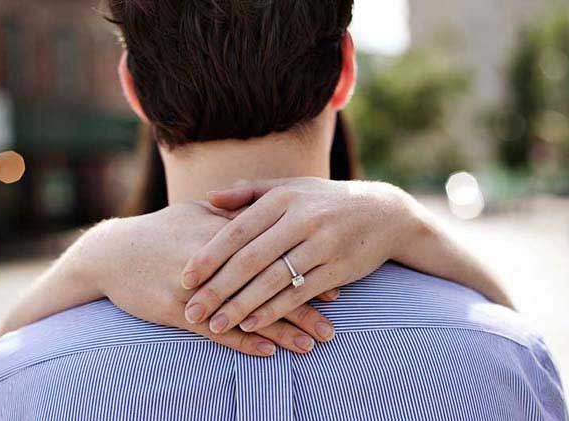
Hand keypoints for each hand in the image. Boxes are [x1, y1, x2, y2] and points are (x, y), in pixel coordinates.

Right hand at [37, 202, 336, 355]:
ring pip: (248, 311)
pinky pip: (217, 330)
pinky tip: (268, 353)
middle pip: (268, 285)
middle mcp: (215, 260)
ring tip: (310, 346)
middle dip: (303, 307)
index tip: (336, 284)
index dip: (305, 269)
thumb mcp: (196, 211)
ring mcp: (197, 287)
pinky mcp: (178, 310)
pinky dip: (244, 342)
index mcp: (224, 231)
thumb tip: (266, 204)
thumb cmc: (160, 230)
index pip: (275, 252)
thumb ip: (233, 210)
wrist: (112, 253)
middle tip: (333, 326)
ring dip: (281, 331)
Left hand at [181, 178, 412, 333]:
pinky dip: (274, 311)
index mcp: (283, 198)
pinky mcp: (339, 269)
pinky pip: (300, 294)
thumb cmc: (325, 200)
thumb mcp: (290, 187)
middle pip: (251, 259)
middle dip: (218, 288)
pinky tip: (252, 325)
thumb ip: (249, 192)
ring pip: (274, 280)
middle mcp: (301, 220)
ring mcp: (322, 245)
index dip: (209, 256)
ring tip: (215, 324)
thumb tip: (209, 199)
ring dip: (241, 305)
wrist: (384, 213)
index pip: (237, 230)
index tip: (184, 277)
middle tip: (192, 310)